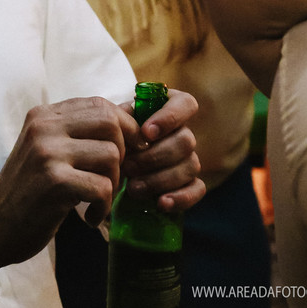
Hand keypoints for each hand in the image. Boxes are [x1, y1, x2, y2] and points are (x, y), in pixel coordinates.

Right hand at [0, 97, 134, 265]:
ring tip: (97, 200)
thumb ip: (82, 132)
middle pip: (110, 123)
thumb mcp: (48, 151)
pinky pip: (103, 187)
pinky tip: (89, 217)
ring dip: (114, 184)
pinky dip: (103, 208)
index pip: (100, 104)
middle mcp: (44, 126)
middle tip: (112, 178)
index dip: (124, 128)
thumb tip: (133, 112)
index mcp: (43, 115)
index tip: (126, 153)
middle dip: (124, 152)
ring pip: (111, 155)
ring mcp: (48, 152)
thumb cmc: (27, 191)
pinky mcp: (54, 181)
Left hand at [120, 88, 204, 212]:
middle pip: (186, 140)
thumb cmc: (114, 137)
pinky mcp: (190, 184)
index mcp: (169, 109)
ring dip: (160, 179)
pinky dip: (181, 198)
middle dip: (154, 156)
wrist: (109, 164)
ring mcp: (189, 158)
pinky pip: (197, 189)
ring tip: (133, 188)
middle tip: (127, 167)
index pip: (185, 104)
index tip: (146, 132)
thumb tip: (129, 128)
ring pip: (191, 166)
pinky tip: (161, 203)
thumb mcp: (114, 123)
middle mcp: (183, 132)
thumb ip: (122, 119)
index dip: (170, 118)